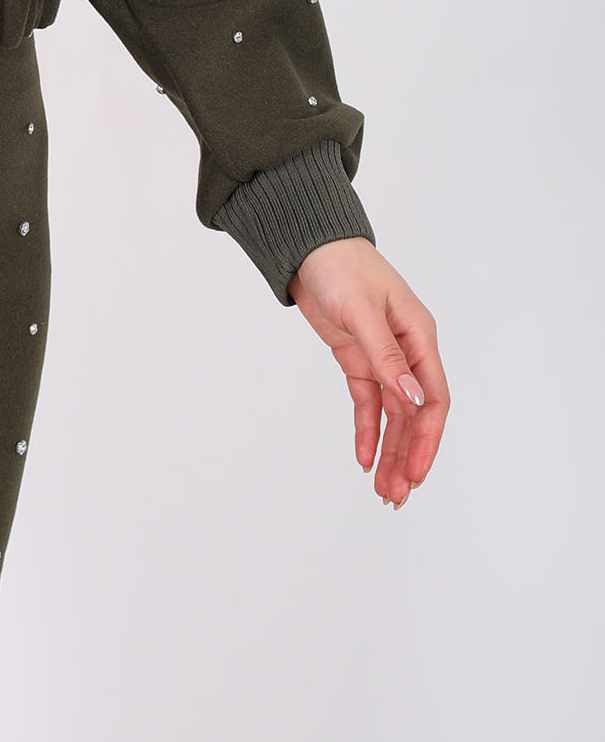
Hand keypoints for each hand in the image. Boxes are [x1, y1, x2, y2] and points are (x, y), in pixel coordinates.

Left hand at [287, 237, 447, 507]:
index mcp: (419, 337)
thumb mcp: (362, 311)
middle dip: (408, 456)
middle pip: (415, 415)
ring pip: (393, 415)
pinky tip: (364, 459)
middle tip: (399, 495)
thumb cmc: (341, 266)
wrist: (308, 246)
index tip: (416, 472)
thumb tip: (411, 396)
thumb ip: (386, 355)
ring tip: (385, 490)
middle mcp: (407, 351)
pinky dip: (367, 431)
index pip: (433, 398)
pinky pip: (368, 403)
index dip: (427, 438)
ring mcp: (383, 357)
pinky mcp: (358, 359)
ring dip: (390, 451)